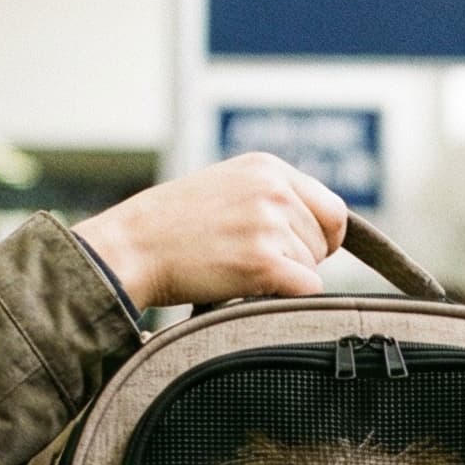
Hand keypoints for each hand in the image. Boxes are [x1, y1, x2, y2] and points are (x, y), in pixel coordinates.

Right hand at [72, 154, 346, 307]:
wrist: (132, 246)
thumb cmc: (172, 226)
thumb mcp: (225, 186)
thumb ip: (270, 196)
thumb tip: (318, 230)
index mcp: (268, 167)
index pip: (331, 208)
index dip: (324, 236)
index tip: (306, 251)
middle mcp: (274, 190)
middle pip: (324, 241)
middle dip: (300, 259)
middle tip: (255, 264)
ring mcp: (269, 224)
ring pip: (313, 267)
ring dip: (283, 278)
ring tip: (237, 269)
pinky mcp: (264, 261)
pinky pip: (307, 288)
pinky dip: (285, 297)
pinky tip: (250, 288)